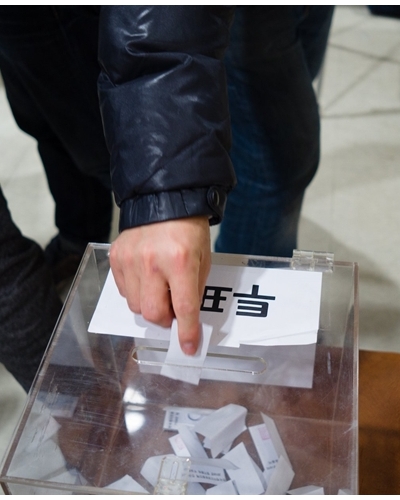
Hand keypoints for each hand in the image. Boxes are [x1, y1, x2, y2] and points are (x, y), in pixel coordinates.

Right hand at [109, 216, 210, 354]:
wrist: (163, 199)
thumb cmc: (189, 230)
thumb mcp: (203, 258)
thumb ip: (195, 289)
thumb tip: (186, 318)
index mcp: (180, 261)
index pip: (184, 308)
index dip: (187, 332)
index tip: (189, 347)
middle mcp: (152, 262)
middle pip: (153, 313)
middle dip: (165, 319)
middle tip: (173, 310)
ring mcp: (130, 259)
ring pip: (136, 306)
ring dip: (150, 305)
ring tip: (159, 288)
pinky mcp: (116, 256)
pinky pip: (125, 291)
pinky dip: (137, 292)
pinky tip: (146, 277)